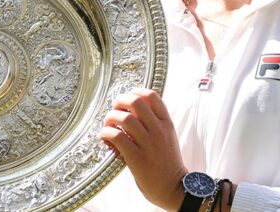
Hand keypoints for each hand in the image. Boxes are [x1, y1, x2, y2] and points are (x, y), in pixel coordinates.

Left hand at [99, 87, 186, 210]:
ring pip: (125, 118)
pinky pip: (118, 137)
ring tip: (108, 125)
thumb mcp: (168, 137)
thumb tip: (131, 109)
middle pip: (136, 102)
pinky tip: (105, 138)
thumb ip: (155, 123)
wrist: (174, 188)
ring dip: (111, 118)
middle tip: (114, 108)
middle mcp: (158, 131)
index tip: (127, 97)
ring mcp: (148, 144)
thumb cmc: (167, 162)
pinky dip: (107, 133)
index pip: (152, 96)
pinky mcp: (137, 158)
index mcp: (166, 124)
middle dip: (120, 101)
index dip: (135, 91)